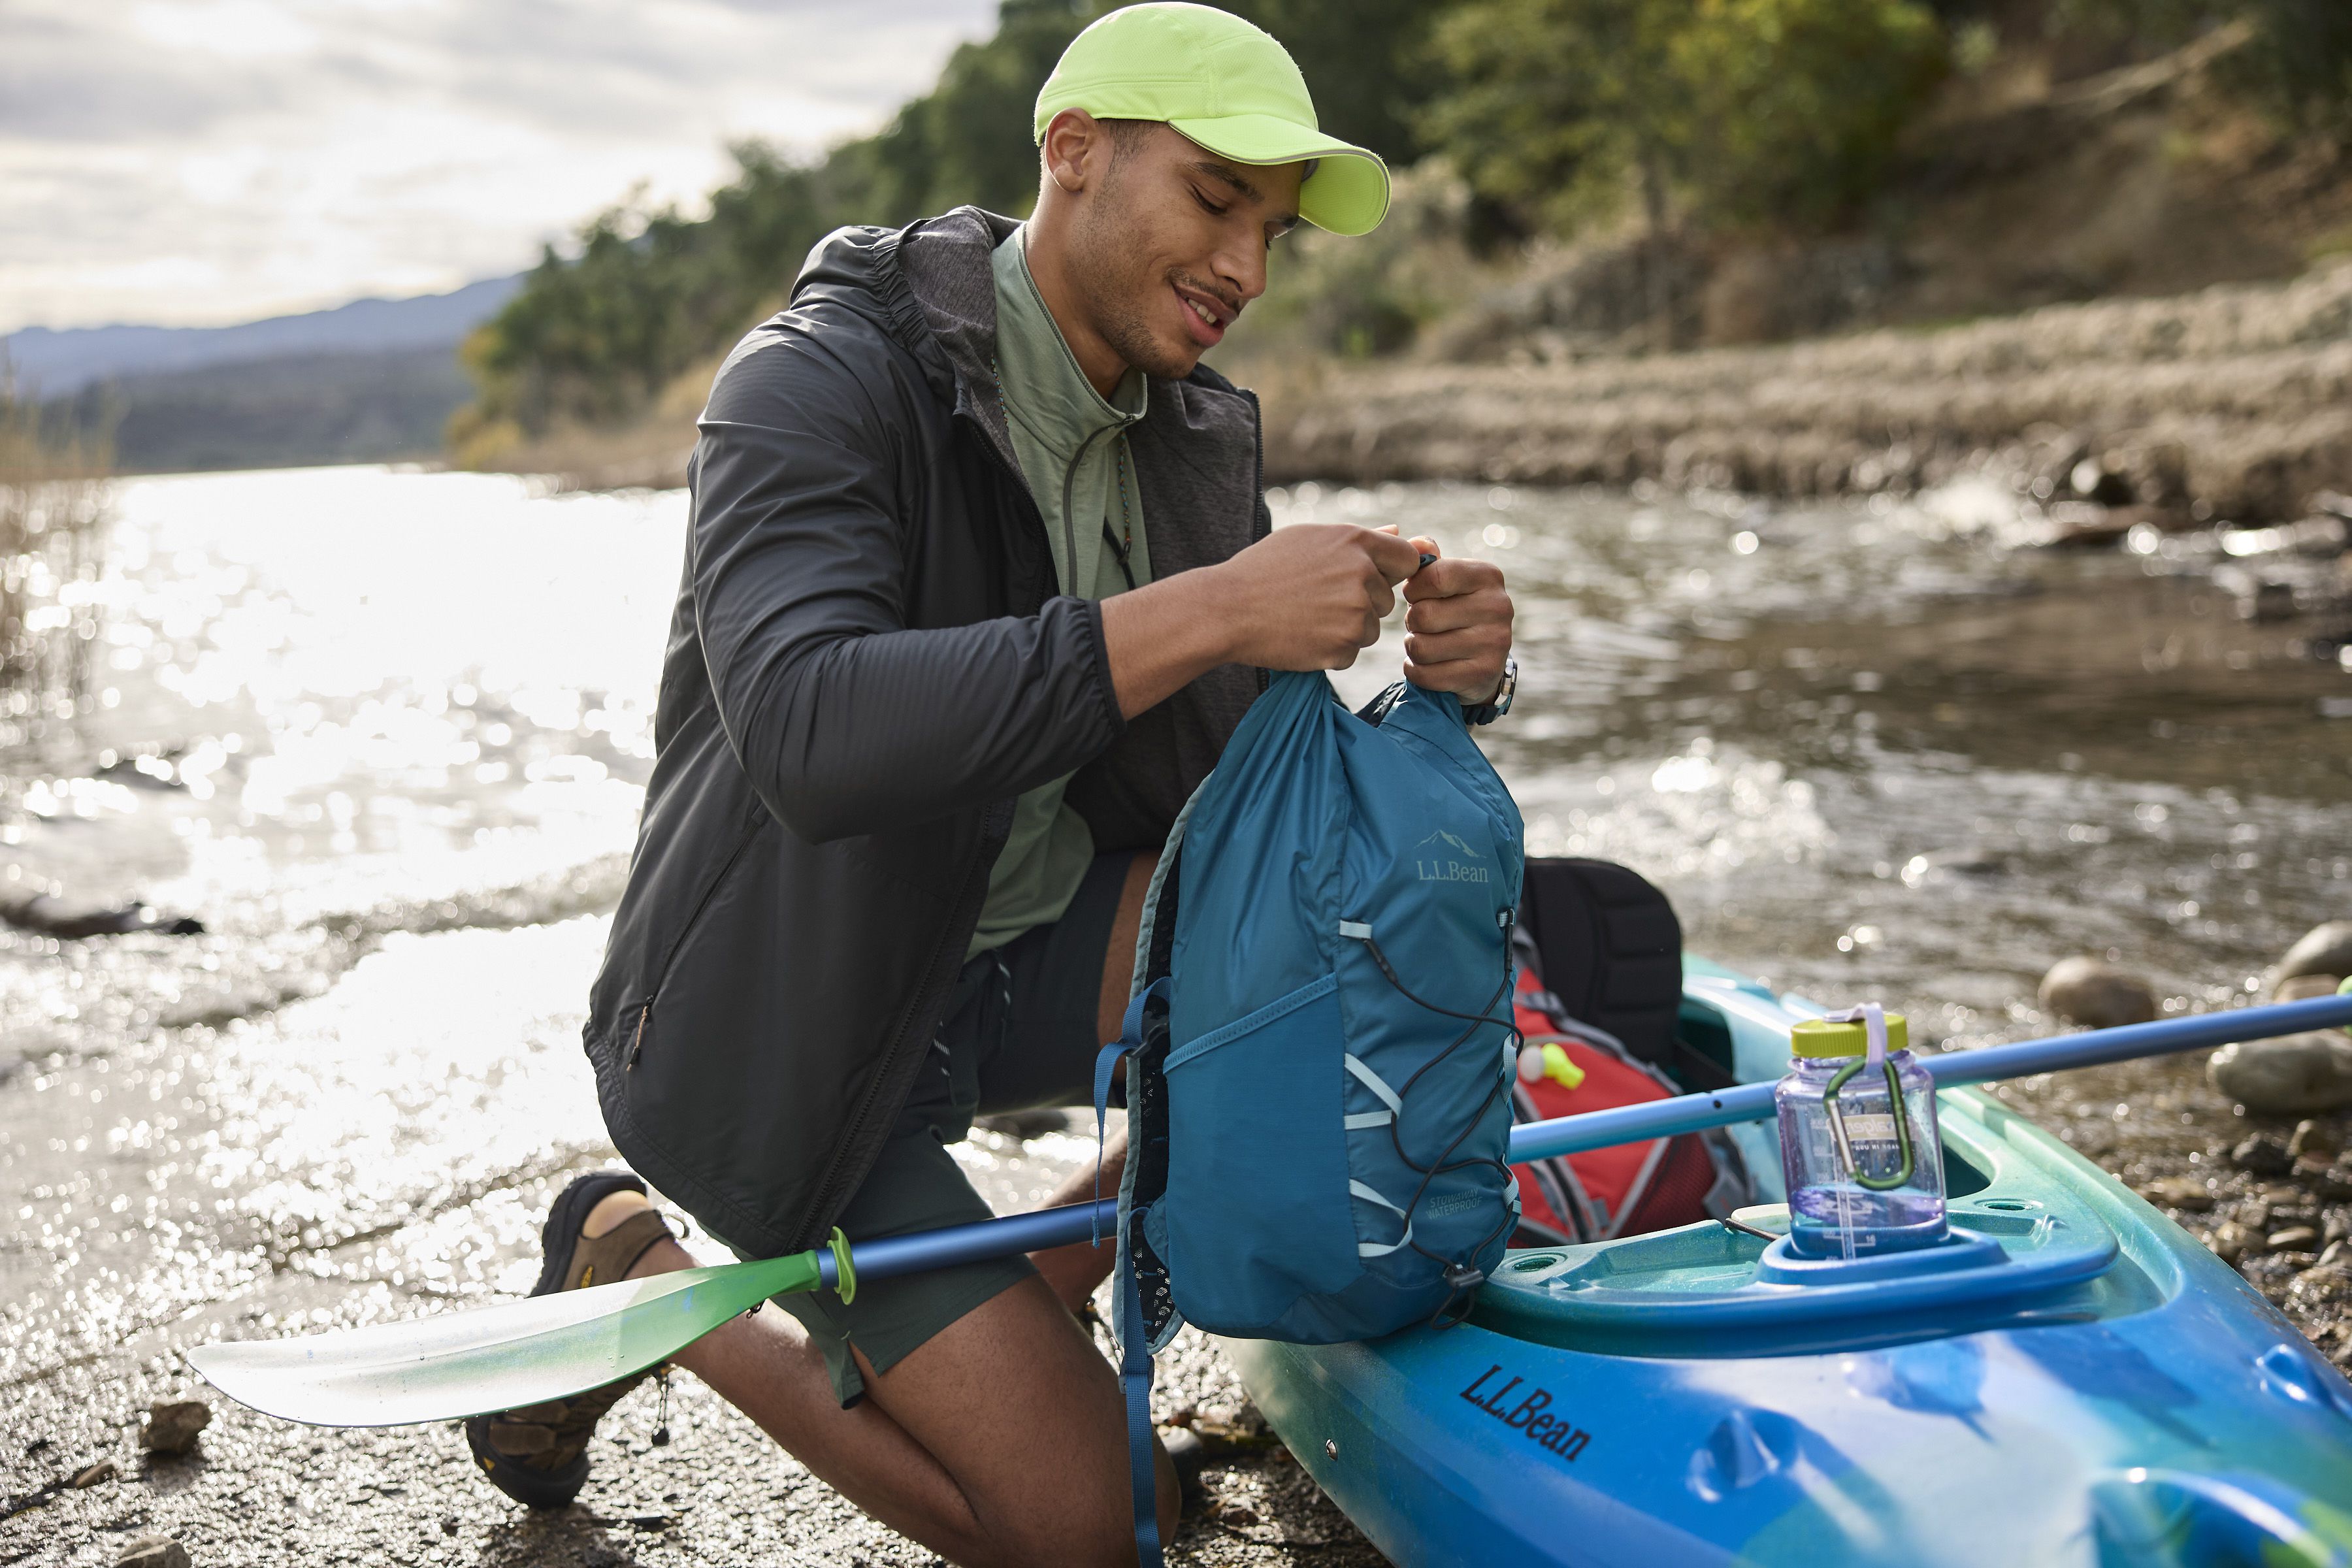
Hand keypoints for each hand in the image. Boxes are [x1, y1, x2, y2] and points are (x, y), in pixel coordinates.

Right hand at [1204, 523, 1424, 672]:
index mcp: (1355, 542)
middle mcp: (1362, 575)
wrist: (1227, 609)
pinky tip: (1302, 636)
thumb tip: (1398, 533)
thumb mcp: (1308, 539)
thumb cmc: (1263, 569)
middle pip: (1386, 599)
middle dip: (1362, 604)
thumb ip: (1358, 539)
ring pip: (1370, 629)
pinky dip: (1331, 651)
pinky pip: (1351, 653)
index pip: (1408, 558)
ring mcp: (1355, 613)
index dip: (1392, 572)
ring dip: (1347, 629)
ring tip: (1307, 618)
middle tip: (1317, 601)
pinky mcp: (1343, 647)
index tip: (1371, 580)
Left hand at [1400, 536, 1511, 701]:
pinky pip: (1425, 674)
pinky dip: (1416, 671)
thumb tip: (1420, 543)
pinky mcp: (1483, 675)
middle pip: (1423, 615)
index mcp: (1488, 575)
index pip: (1433, 576)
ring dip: (1413, 647)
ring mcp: (1495, 643)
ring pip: (1420, 647)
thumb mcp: (1446, 580)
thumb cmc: (1455, 610)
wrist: (1483, 660)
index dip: (1413, 589)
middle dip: (1413, 622)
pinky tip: (1428, 665)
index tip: (1416, 595)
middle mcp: (1499, 606)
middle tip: (1424, 625)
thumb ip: (1427, 559)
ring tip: (1427, 643)